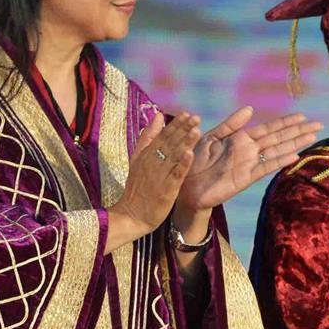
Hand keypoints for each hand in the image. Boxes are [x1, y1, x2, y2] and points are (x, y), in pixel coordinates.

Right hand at [108, 112, 199, 250]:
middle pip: (169, 143)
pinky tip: (190, 154)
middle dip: (183, 129)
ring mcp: (159, 176)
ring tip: (196, 131)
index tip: (188, 114)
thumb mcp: (138, 158)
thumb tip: (158, 116)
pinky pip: (175, 175)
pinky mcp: (165, 189)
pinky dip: (182, 164)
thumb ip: (148, 137)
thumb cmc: (137, 187)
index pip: (163, 136)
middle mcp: (152, 162)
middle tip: (196, 117)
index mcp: (146, 154)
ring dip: (185, 143)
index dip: (176, 125)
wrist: (131, 214)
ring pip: (173, 156)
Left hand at [177, 108, 321, 211]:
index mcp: (241, 139)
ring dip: (295, 144)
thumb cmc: (194, 160)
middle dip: (298, 131)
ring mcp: (249, 164)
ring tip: (312, 136)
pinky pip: (265, 167)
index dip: (286, 122)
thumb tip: (250, 109)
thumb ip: (231, 124)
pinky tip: (294, 156)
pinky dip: (279, 161)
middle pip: (278, 138)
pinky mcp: (245, 178)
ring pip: (277, 151)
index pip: (269, 128)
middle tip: (318, 124)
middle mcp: (249, 150)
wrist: (185, 185)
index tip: (302, 116)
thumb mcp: (211, 137)